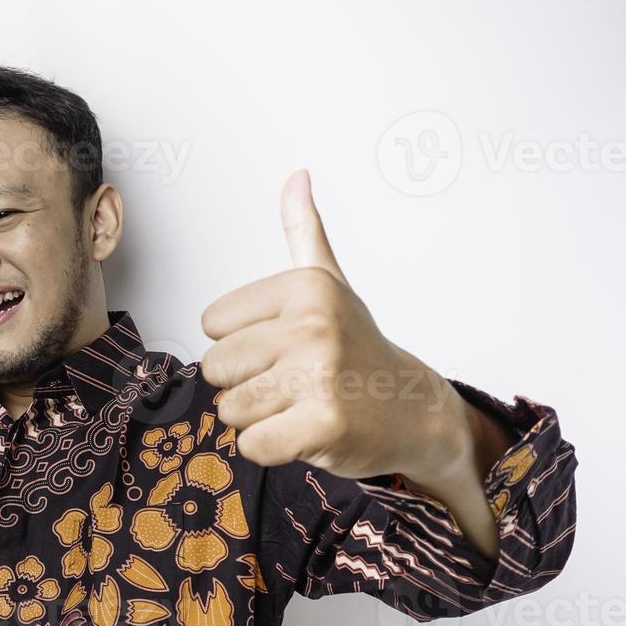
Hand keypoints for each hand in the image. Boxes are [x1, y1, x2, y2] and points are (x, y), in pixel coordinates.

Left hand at [199, 170, 466, 482]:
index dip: (239, 344)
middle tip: (292, 383)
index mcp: (304, 288)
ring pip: (230, 409)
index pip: (212, 325)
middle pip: (215, 368)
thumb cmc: (357, 348)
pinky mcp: (323, 424)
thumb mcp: (330, 285)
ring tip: (299, 405)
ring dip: (258, 418)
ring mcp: (320, 375)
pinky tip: (304, 433)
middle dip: (245, 384)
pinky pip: (252, 444)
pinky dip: (269, 448)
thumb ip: (305, 233)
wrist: (413, 410)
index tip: (283, 347)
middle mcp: (312, 325)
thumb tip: (296, 177)